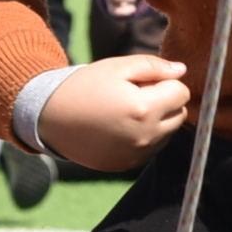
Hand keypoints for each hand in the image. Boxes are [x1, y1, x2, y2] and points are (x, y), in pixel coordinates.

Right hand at [39, 54, 189, 171]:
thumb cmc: (84, 86)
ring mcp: (137, 154)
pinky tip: (120, 126)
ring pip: (168, 132)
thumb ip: (154, 66)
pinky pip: (151, 148)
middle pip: (180, 114)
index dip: (165, 82)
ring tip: (126, 110)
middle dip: (165, 101)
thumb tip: (182, 71)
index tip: (144, 80)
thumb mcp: (117, 67)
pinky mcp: (128, 165)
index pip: (181, 92)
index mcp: (144, 109)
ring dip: (157, 120)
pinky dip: (145, 136)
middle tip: (135, 93)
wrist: (50, 118)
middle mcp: (145, 136)